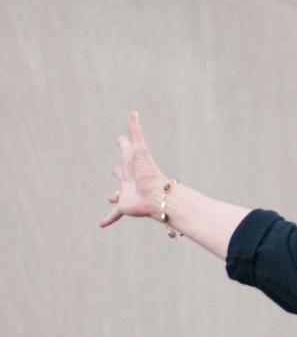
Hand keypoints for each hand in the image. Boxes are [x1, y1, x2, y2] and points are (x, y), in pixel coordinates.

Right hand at [100, 112, 166, 227]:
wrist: (156, 196)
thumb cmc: (149, 172)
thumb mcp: (139, 150)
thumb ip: (136, 132)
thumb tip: (133, 112)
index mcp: (132, 164)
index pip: (127, 150)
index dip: (123, 143)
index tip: (120, 138)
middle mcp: (129, 178)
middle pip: (122, 172)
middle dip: (118, 169)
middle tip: (115, 168)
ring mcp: (126, 192)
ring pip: (118, 193)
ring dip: (114, 195)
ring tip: (112, 197)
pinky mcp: (124, 206)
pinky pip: (114, 214)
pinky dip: (108, 218)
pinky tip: (101, 224)